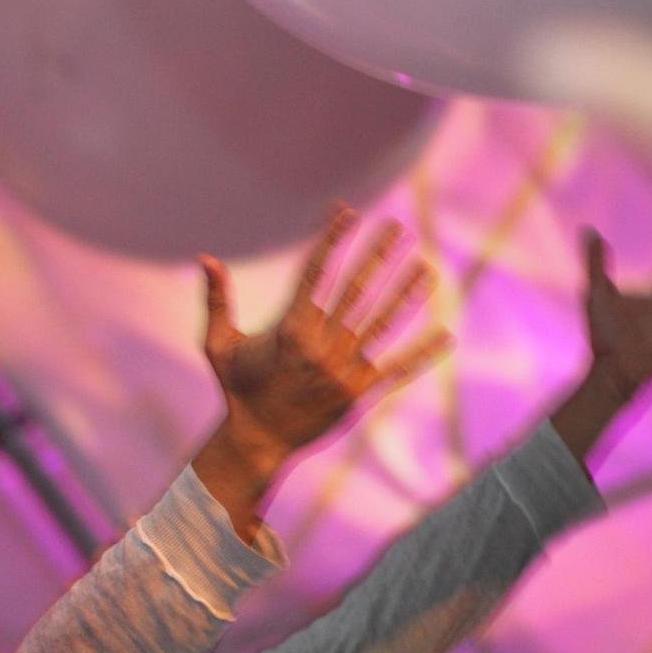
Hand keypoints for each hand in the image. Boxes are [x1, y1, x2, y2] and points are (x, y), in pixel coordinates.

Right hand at [199, 204, 449, 469]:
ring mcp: (343, 370)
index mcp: (290, 329)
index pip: (316, 273)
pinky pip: (397, 370)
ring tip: (426, 268)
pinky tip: (446, 335)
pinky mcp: (359, 394)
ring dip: (406, 294)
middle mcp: (321, 346)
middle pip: (356, 291)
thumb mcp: (218, 344)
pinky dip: (423, 354)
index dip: (332, 239)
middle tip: (397, 228)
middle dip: (378, 256)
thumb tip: (205, 258)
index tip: (348, 212)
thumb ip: (217, 300)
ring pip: (382, 324)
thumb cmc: (236, 388)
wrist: (257, 440)